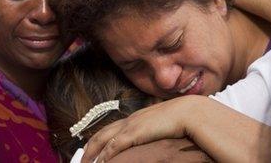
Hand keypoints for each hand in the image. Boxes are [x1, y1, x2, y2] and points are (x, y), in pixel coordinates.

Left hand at [82, 95, 201, 162]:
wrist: (190, 112)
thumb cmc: (182, 120)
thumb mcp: (163, 126)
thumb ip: (154, 132)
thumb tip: (152, 140)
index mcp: (135, 118)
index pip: (111, 129)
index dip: (99, 139)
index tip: (91, 149)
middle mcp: (129, 120)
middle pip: (102, 133)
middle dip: (89, 147)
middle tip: (81, 159)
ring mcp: (131, 125)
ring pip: (103, 140)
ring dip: (92, 153)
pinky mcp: (134, 132)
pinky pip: (114, 146)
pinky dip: (105, 156)